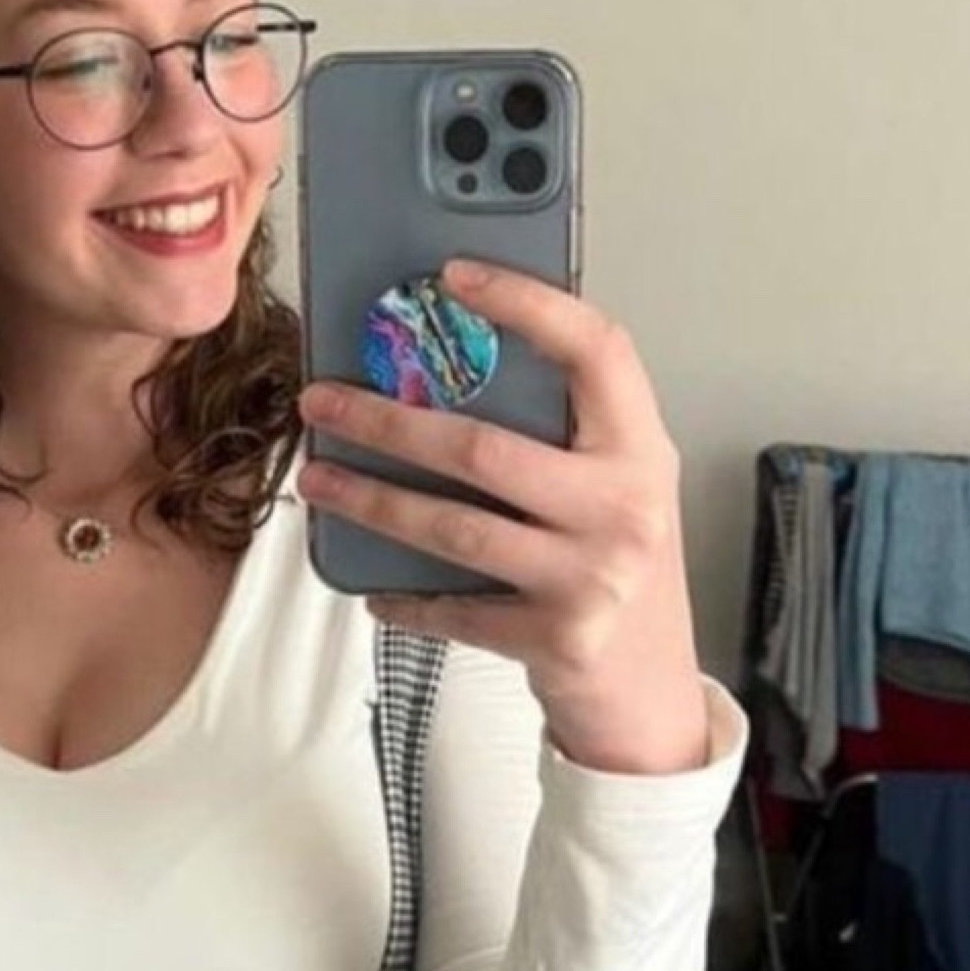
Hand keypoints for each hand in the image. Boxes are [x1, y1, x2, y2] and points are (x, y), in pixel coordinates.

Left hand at [296, 258, 709, 774]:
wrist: (652, 695)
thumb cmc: (618, 572)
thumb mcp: (612, 491)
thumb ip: (558, 437)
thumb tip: (440, 373)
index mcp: (641, 451)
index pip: (597, 351)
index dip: (529, 303)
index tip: (455, 275)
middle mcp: (624, 508)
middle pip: (484, 447)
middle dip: (387, 422)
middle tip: (321, 402)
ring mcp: (591, 577)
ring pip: (454, 527)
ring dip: (371, 502)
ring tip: (316, 482)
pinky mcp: (555, 638)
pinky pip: (454, 610)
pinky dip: (405, 598)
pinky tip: (370, 587)